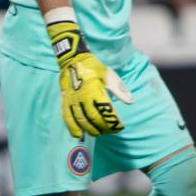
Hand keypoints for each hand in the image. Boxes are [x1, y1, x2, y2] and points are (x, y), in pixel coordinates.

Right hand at [48, 18, 130, 138]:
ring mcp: (72, 101)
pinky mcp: (65, 102)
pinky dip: (72, 128)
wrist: (72, 60)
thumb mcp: (108, 75)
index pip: (104, 111)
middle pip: (93, 118)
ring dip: (90, 129)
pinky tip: (78, 135)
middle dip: (103, 128)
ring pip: (81, 121)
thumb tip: (130, 101)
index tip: (119, 127)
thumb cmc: (93, 68)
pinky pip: (67, 118)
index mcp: (94, 90)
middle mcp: (82, 98)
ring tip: (98, 133)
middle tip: (110, 131)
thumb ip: (119, 89)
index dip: (112, 122)